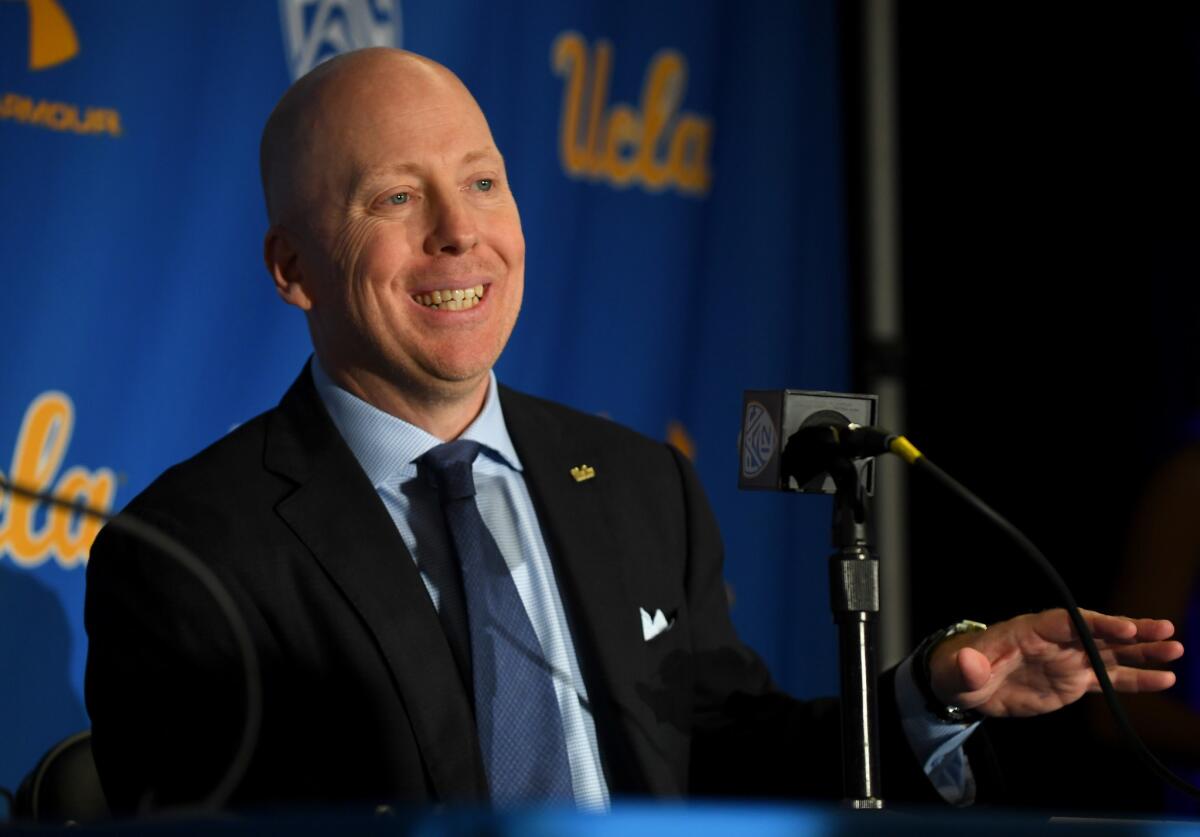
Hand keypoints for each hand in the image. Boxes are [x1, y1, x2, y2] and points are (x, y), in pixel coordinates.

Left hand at [928, 609, 1182, 717]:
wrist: (966, 686)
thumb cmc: (959, 671)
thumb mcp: (957, 672)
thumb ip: (967, 668)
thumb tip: (971, 663)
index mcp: (1028, 630)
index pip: (1067, 622)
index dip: (1096, 624)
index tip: (1124, 628)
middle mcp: (1055, 641)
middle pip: (1097, 632)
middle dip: (1130, 630)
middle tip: (1165, 631)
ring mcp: (1067, 660)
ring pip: (1110, 653)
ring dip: (1141, 651)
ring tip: (1175, 651)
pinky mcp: (1074, 680)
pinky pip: (1109, 679)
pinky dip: (1135, 679)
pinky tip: (1164, 679)